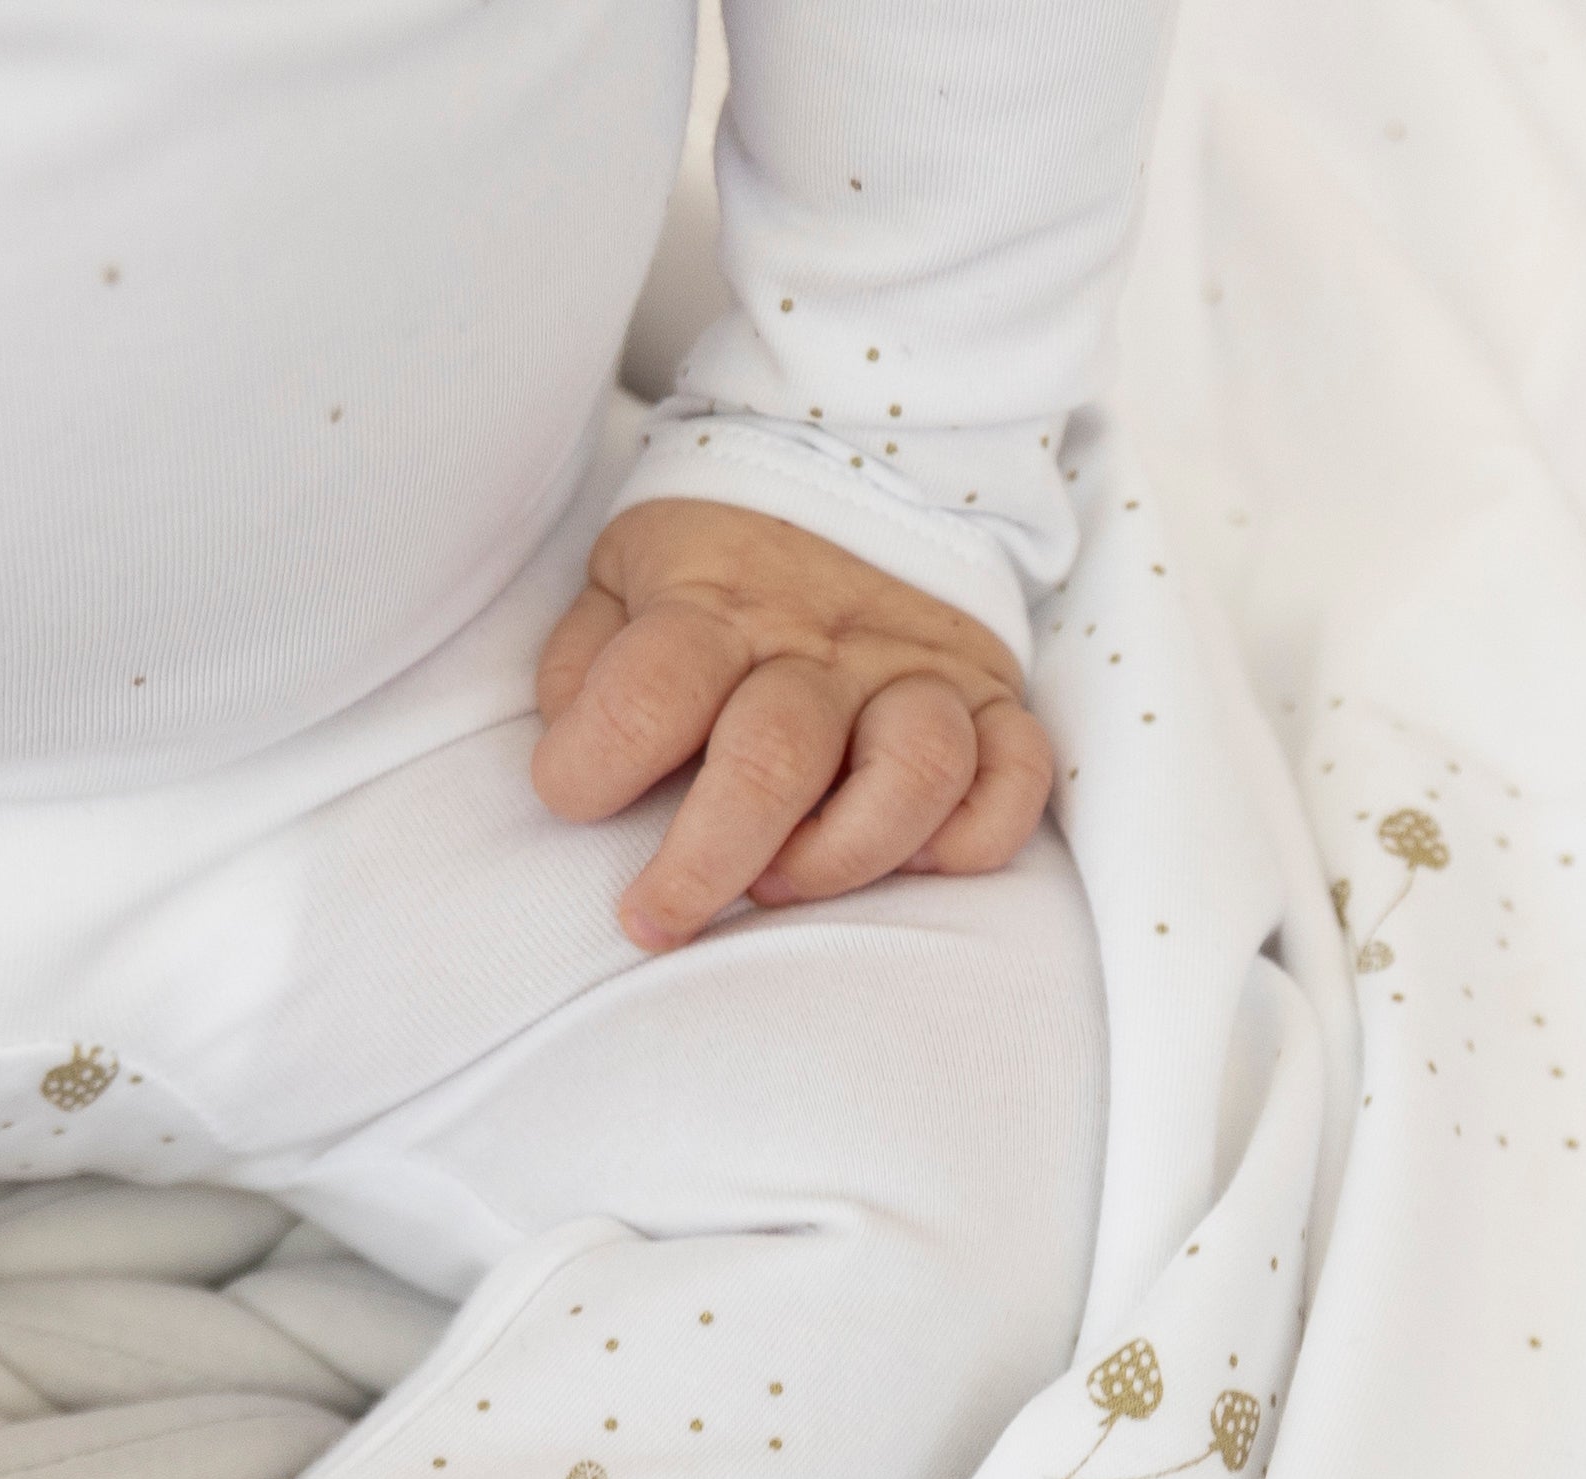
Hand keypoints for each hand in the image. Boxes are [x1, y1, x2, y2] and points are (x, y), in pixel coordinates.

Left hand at [533, 497, 1055, 952]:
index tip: (571, 798)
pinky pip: (1014, 780)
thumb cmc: (724, 555)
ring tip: (785, 881)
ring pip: (913, 773)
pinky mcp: (989, 696)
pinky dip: (972, 837)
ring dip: (844, 855)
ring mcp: (915, 670)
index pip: (648, 695)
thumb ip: (587, 664)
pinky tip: (911, 856)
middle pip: (775, 760)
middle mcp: (821, 643)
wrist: (867, 455)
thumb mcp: (626, 571)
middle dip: (705, 866)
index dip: (588, 769)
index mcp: (713, 607)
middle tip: (657, 916)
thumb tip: (571, 754)